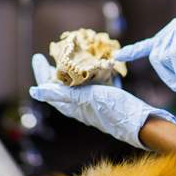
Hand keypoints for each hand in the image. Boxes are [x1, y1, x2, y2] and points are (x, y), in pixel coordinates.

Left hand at [29, 54, 175, 149]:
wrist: (139, 122)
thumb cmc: (112, 110)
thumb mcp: (84, 98)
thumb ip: (60, 94)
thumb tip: (35, 91)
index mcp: (71, 106)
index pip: (50, 88)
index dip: (42, 73)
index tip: (38, 57)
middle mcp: (80, 105)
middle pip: (63, 85)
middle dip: (57, 68)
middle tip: (54, 52)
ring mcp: (94, 102)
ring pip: (80, 84)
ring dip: (76, 70)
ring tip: (74, 55)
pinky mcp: (107, 99)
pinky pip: (96, 84)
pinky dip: (94, 73)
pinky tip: (99, 64)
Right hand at [114, 17, 175, 95]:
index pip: (174, 52)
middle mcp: (174, 29)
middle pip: (161, 56)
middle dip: (173, 76)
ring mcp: (169, 35)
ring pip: (157, 59)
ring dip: (170, 75)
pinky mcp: (167, 44)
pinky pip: (147, 47)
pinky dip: (134, 51)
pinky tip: (120, 56)